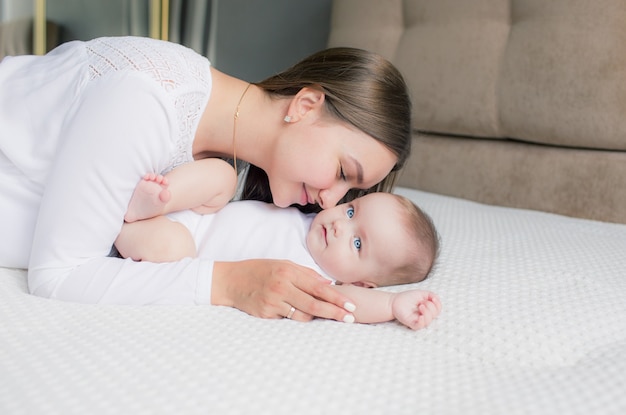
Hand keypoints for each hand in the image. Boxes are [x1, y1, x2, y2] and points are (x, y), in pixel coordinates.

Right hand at [211, 259, 355, 322]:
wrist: (231, 281)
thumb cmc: (259, 270)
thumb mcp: (283, 264)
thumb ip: (306, 274)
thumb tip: (328, 283)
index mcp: (288, 272)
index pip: (318, 287)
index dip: (337, 298)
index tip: (351, 305)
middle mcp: (281, 287)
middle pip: (314, 304)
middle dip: (334, 312)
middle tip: (350, 318)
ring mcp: (273, 302)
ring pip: (303, 315)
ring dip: (317, 317)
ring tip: (329, 316)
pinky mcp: (266, 314)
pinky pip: (288, 319)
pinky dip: (297, 316)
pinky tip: (302, 314)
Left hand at [391, 290, 441, 329]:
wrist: (394, 301)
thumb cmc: (407, 298)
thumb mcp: (421, 293)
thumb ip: (430, 295)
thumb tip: (437, 298)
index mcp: (427, 309)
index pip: (438, 309)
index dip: (437, 304)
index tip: (432, 298)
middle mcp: (424, 315)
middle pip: (434, 315)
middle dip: (430, 306)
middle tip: (422, 302)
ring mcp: (418, 320)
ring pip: (428, 321)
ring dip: (427, 312)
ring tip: (420, 305)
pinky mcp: (411, 323)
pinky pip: (419, 326)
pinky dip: (422, 321)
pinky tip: (420, 316)